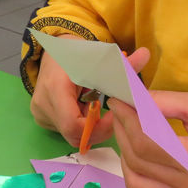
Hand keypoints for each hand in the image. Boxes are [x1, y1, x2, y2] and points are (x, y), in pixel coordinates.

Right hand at [29, 41, 149, 147]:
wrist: (54, 52)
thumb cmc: (77, 53)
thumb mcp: (100, 57)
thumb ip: (123, 64)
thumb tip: (146, 54)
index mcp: (55, 88)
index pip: (74, 125)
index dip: (98, 126)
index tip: (114, 114)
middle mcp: (43, 105)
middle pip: (74, 134)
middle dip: (98, 129)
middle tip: (112, 115)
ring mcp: (41, 114)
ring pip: (71, 135)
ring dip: (90, 126)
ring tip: (98, 107)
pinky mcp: (42, 118)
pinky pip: (66, 130)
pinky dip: (81, 123)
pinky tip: (86, 108)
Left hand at [110, 91, 187, 187]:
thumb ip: (160, 102)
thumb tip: (127, 98)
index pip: (147, 141)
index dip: (127, 119)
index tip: (118, 99)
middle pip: (139, 159)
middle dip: (122, 131)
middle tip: (120, 109)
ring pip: (136, 178)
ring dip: (124, 151)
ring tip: (126, 127)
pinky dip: (135, 169)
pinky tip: (135, 148)